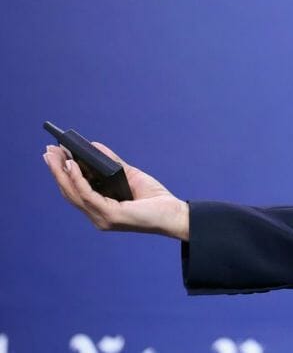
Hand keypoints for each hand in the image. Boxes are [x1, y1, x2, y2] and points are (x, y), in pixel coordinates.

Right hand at [43, 142, 189, 240]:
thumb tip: (93, 146)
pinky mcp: (110, 216)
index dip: (63, 175)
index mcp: (101, 208)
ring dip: (62, 173)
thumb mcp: (130, 175)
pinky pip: (88, 195)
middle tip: (47, 152)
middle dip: (57, 171)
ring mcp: (102, 218)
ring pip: (74, 194)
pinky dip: (78, 179)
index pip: (76, 192)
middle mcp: (98, 216)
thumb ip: (112, 162)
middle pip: (70, 192)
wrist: (174, 213)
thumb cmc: (154, 198)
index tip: (54, 156)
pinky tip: (73, 165)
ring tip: (55, 155)